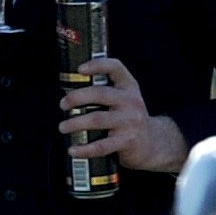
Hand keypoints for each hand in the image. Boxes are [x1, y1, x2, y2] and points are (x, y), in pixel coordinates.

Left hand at [60, 55, 186, 173]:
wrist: (153, 144)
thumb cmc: (129, 120)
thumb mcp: (124, 100)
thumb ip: (104, 93)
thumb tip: (69, 94)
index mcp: (128, 87)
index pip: (115, 68)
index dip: (97, 65)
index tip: (80, 69)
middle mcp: (131, 101)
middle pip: (100, 93)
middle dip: (76, 97)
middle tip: (62, 104)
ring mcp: (131, 121)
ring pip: (97, 119)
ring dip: (75, 123)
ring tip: (63, 127)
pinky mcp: (128, 141)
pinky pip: (101, 145)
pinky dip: (84, 149)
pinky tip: (73, 150)